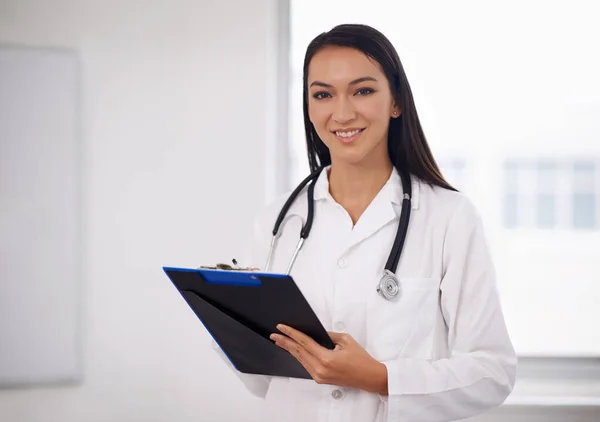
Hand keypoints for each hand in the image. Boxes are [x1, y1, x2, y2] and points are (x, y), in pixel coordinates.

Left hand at [270, 324, 387, 394]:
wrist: (369, 377)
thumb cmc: (361, 360)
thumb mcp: (345, 340)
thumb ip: (328, 335)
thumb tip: (317, 332)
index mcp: (326, 359)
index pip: (304, 342)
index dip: (291, 333)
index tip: (281, 327)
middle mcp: (320, 369)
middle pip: (298, 352)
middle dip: (285, 342)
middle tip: (274, 335)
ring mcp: (319, 376)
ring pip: (300, 359)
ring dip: (289, 349)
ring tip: (280, 341)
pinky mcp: (320, 379)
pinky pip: (306, 365)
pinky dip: (299, 356)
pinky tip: (293, 351)